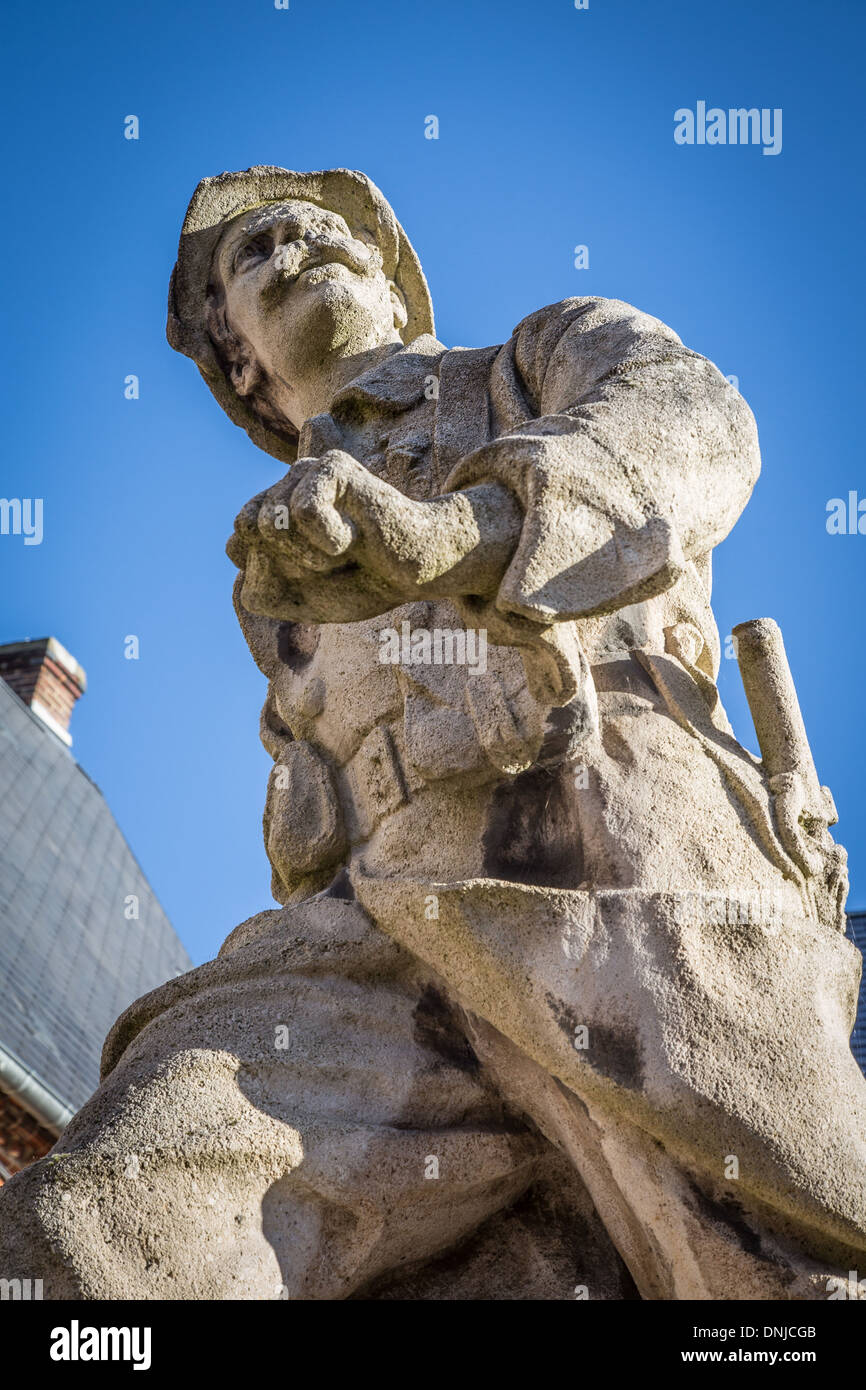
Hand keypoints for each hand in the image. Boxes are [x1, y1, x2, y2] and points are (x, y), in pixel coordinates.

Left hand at [226, 452, 416, 622]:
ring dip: (310, 554)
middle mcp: (285, 485)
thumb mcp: (298, 601)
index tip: (314, 576)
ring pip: (270, 522)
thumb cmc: (361, 581)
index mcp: (272, 511)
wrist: (419, 572)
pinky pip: (303, 511)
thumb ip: (258, 588)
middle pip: (246, 532)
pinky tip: (356, 536)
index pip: (236, 546)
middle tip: (329, 561)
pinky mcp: (333, 465)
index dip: (274, 577)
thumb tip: (242, 546)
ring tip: (343, 548)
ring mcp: (308, 471)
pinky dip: (330, 539)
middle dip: (286, 562)